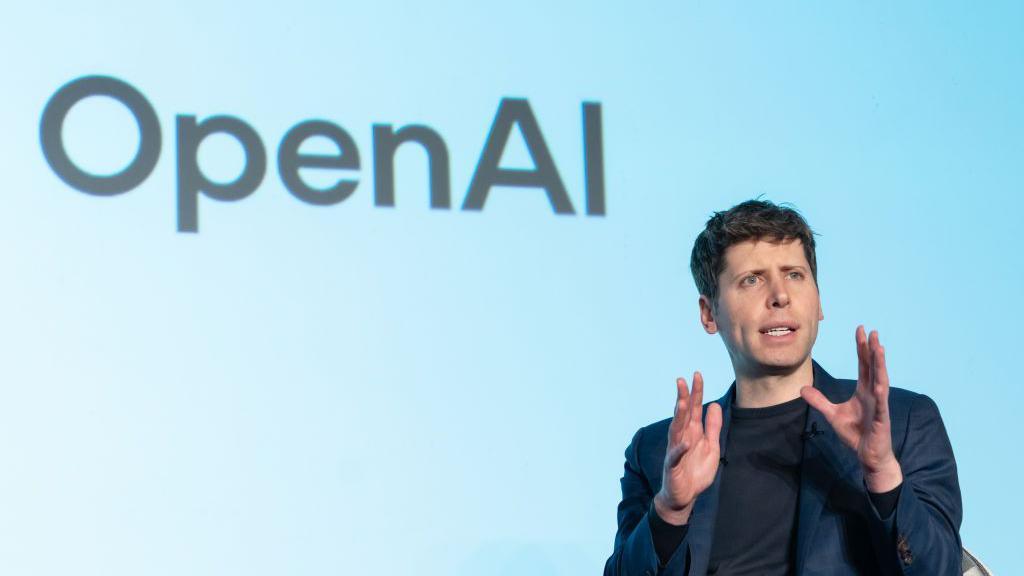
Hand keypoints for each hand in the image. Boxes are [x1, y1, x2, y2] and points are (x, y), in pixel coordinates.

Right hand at [653, 372, 723, 524]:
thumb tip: (714, 405)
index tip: (697, 375)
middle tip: (682, 380)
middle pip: (683, 414)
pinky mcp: (672, 465)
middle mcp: (682, 437)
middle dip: (683, 398)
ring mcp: (675, 450)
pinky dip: (680, 448)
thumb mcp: (711, 447)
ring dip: (679, 416)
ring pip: (676, 430)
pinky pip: (676, 455)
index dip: (696, 392)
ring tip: (682, 402)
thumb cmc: (696, 471)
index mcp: (692, 432)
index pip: (694, 408)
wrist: (685, 496)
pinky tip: (685, 442)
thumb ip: (712, 427)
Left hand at [800, 326, 902, 492]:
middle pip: (873, 367)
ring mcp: (879, 405)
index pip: (863, 365)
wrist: (868, 455)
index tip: (860, 330)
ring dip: (880, 364)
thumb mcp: (832, 414)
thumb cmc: (856, 434)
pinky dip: (880, 391)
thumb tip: (802, 388)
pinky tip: (879, 381)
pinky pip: (881, 402)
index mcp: (863, 391)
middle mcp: (873, 394)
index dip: (862, 348)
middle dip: (872, 349)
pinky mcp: (881, 418)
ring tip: (879, 347)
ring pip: (880, 380)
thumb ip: (819, 401)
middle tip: (871, 331)